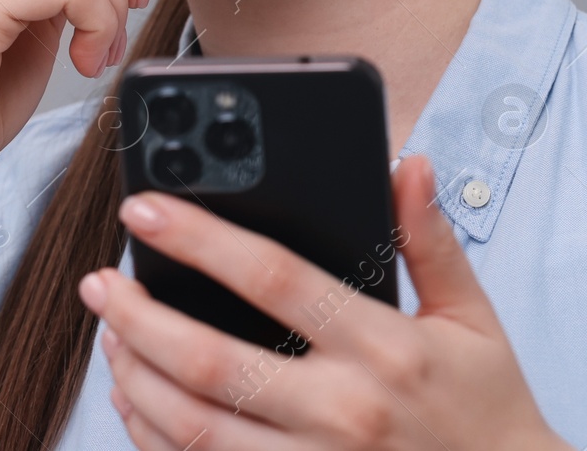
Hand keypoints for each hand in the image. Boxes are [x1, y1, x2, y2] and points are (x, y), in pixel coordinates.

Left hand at [77, 155, 572, 449]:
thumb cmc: (488, 410)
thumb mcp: (474, 321)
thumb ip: (430, 241)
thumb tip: (408, 163)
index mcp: (382, 348)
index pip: (271, 277)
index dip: (198, 238)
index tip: (144, 209)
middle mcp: (342, 411)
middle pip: (209, 359)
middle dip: (137, 315)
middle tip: (99, 281)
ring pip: (192, 426)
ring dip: (135, 377)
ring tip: (110, 337)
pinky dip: (154, 438)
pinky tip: (135, 402)